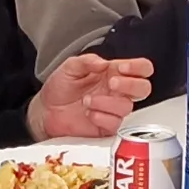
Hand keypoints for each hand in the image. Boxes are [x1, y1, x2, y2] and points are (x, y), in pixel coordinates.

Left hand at [34, 53, 152, 136]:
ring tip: (87, 100)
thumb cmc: (60, 88)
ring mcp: (113, 110)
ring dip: (107, 102)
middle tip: (111, 83)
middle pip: (144, 88)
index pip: (140, 68)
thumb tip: (103, 63)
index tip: (122, 68)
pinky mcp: (107, 127)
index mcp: (112, 73)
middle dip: (130, 85)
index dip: (138, 67)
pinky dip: (101, 117)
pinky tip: (88, 113)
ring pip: (127, 106)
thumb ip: (87, 60)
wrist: (45, 111)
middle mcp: (117, 91)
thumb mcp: (70, 67)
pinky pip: (115, 123)